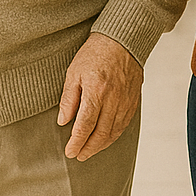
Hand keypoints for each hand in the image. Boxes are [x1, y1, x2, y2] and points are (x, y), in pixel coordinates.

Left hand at [58, 32, 143, 160]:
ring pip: (114, 132)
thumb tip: (63, 122)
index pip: (85, 125)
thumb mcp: (73, 72)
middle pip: (101, 133)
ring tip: (89, 151)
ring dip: (101, 145)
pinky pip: (124, 124)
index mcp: (96, 91)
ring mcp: (125, 101)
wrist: (122, 40)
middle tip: (78, 155)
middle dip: (88, 148)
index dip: (77, 142)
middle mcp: (113, 99)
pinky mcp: (133, 100)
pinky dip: (114, 135)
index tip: (70, 151)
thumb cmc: (95, 53)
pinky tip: (106, 139)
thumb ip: (68, 99)